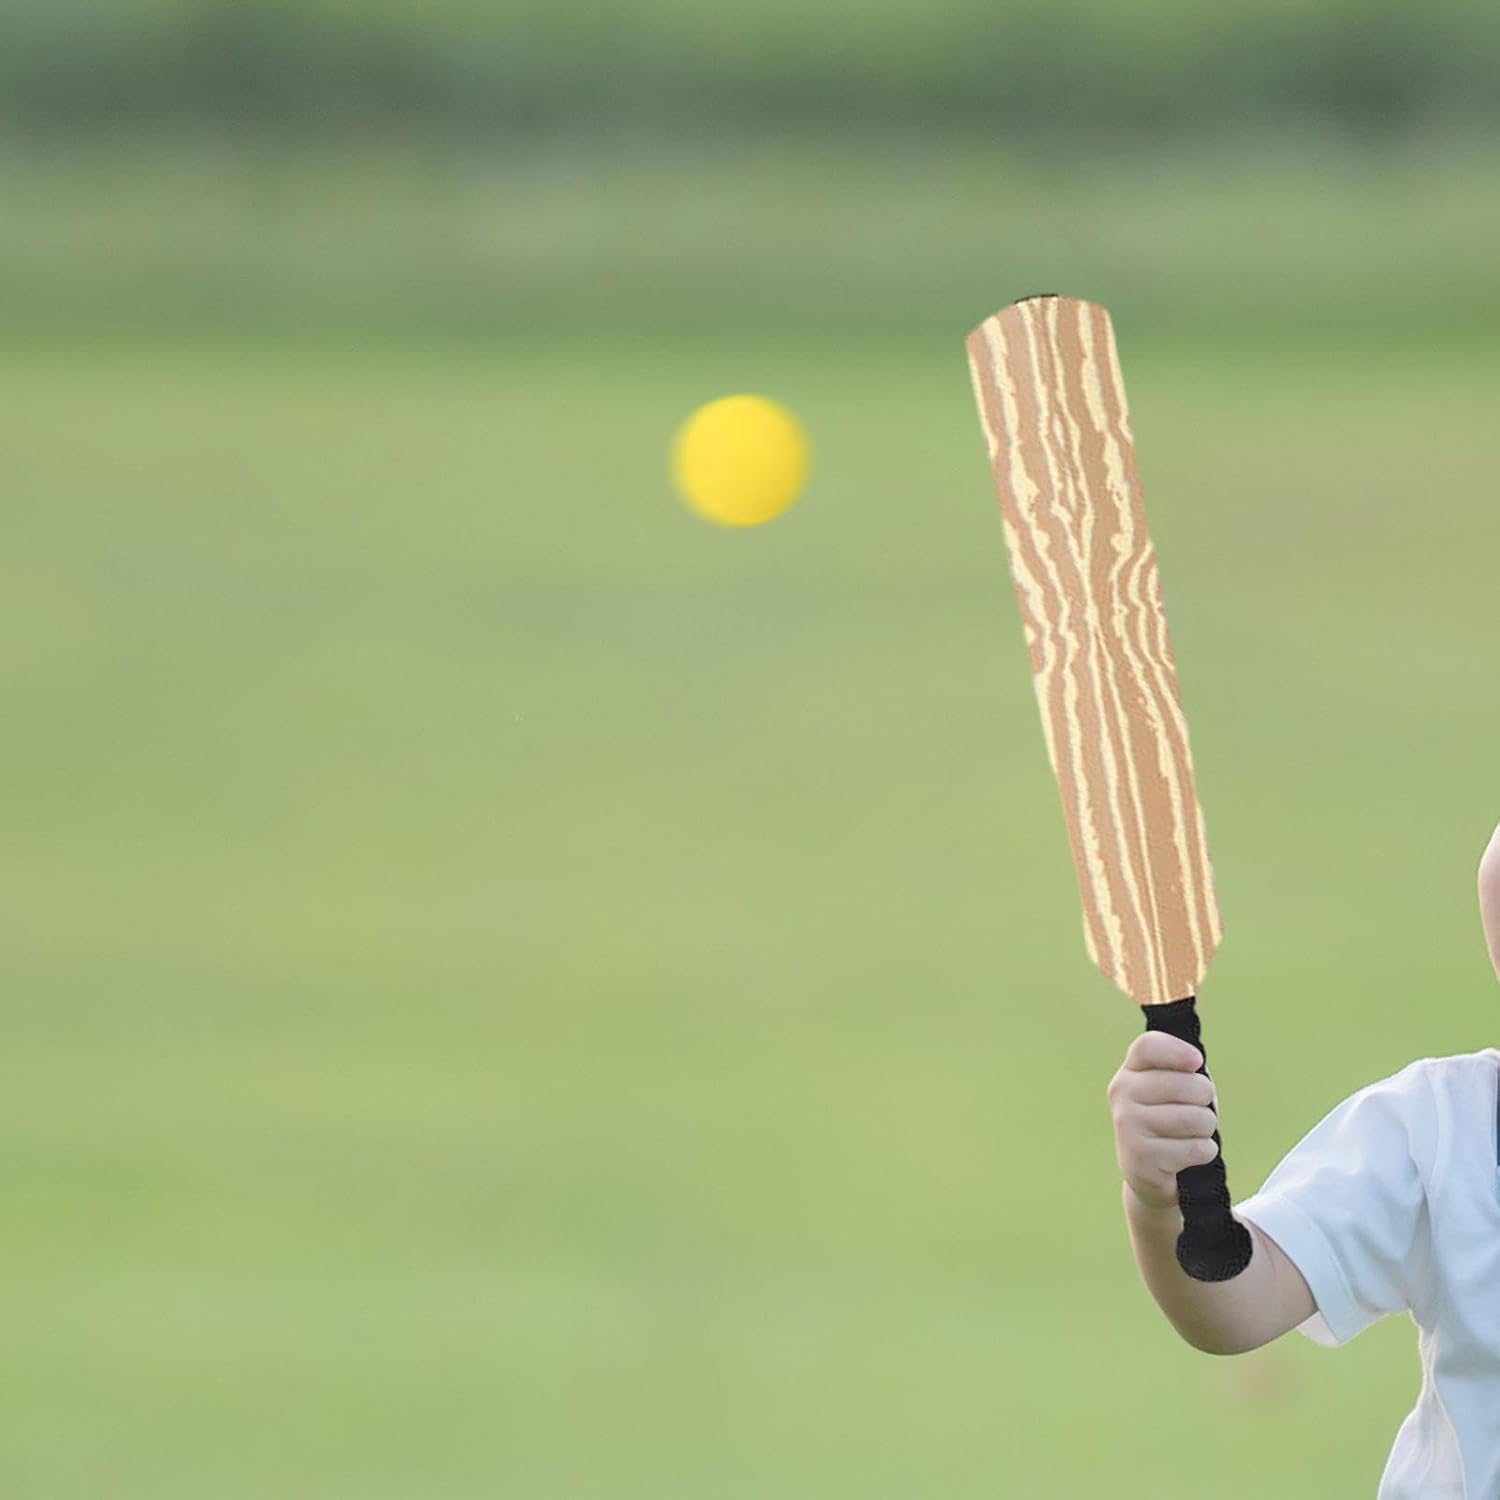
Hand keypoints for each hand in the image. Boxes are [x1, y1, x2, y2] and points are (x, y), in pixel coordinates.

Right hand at [1107, 1032, 1220, 1210]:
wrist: (1147, 1170)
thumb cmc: (1168, 1119)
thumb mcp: (1170, 1088)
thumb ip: (1182, 1070)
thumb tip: (1194, 1063)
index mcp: (1130, 1070)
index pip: (1148, 1046)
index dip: (1177, 1050)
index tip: (1197, 1062)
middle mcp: (1122, 1093)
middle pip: (1187, 1084)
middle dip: (1206, 1099)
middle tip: (1196, 1109)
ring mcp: (1128, 1125)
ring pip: (1197, 1118)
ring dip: (1206, 1129)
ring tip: (1191, 1133)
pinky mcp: (1142, 1158)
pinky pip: (1198, 1149)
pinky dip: (1204, 1152)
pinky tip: (1186, 1154)